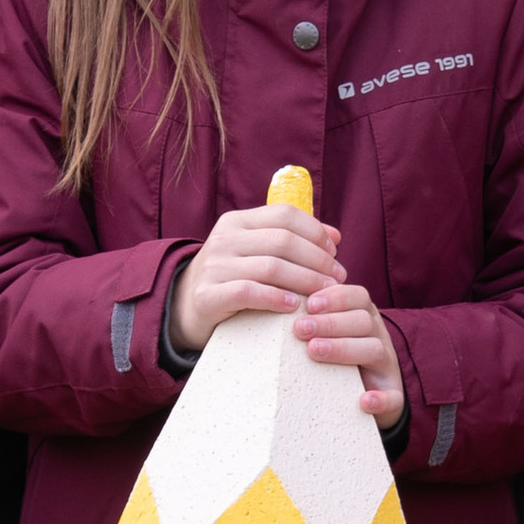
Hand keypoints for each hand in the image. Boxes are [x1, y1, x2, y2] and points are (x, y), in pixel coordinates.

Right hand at [168, 205, 343, 354]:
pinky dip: (275, 298)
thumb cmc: (232, 278)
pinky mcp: (209, 295)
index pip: (285, 215)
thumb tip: (335, 236)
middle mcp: (224, 238)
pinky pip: (249, 292)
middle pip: (283, 241)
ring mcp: (214, 266)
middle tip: (338, 277)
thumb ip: (291, 241)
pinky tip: (294, 306)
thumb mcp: (255, 252)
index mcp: (238, 221)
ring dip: (305, 280)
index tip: (335, 252)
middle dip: (318, 259)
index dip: (315, 232)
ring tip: (324, 293)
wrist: (185, 307)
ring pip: (271, 267)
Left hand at [294, 278, 404, 427]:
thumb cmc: (334, 359)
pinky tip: (363, 401)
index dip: (335, 297)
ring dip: (344, 349)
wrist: (365, 398)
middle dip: (330, 322)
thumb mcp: (325, 334)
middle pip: (363, 320)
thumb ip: (308, 317)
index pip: (357, 296)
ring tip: (314, 351)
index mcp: (363, 317)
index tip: (308, 303)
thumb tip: (271, 299)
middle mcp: (378, 337)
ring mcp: (386, 367)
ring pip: (374, 350)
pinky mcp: (393, 397)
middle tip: (299, 328)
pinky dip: (379, 398)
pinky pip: (392, 397)